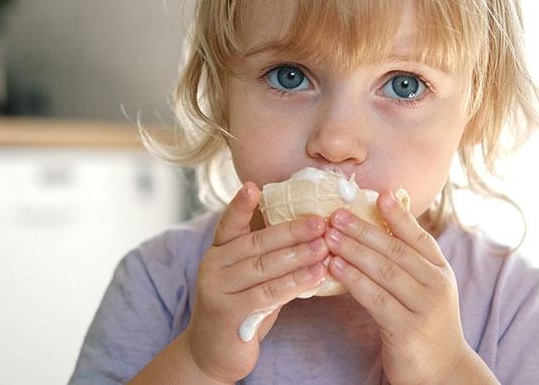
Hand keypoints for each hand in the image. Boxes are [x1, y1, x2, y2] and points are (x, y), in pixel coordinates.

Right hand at [186, 182, 328, 382]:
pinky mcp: (228, 313)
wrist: (213, 352)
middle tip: (320, 222)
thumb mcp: (249, 276)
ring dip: (298, 257)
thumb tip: (309, 231)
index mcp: (219, 250)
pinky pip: (267, 294)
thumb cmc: (241, 306)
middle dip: (292, 231)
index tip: (253, 186)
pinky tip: (316, 276)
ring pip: (264, 268)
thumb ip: (266, 255)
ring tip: (324, 248)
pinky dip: (294, 283)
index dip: (241, 205)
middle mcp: (213, 265)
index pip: (230, 223)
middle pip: (257, 243)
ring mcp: (217, 289)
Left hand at [324, 192, 466, 384]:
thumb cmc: (425, 324)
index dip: (398, 215)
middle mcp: (436, 285)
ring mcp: (424, 308)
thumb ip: (408, 262)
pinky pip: (375, 299)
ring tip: (329, 236)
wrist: (443, 372)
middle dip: (364, 230)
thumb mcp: (426, 289)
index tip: (379, 194)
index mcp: (440, 271)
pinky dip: (354, 280)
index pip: (418, 236)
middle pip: (396, 250)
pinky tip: (335, 267)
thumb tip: (379, 229)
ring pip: (384, 271)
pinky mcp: (407, 330)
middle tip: (337, 214)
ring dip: (354, 250)